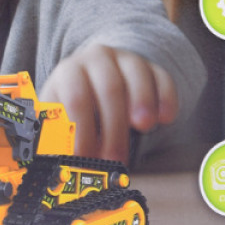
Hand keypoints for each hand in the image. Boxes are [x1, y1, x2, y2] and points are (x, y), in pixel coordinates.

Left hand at [41, 43, 179, 164]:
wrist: (95, 74)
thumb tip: (61, 164)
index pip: (75, 98)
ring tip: (143, 128)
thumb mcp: (60, 114)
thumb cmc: (75, 104)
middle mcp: (96, 60)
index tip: (85, 157)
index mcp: (69, 72)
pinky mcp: (151, 67)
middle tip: (115, 158)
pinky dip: (165, 98)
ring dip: (142, 102)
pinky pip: (162, 78)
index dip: (81, 130)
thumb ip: (59, 136)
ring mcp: (126, 60)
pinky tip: (165, 118)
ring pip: (137, 77)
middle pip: (109, 88)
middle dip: (113, 126)